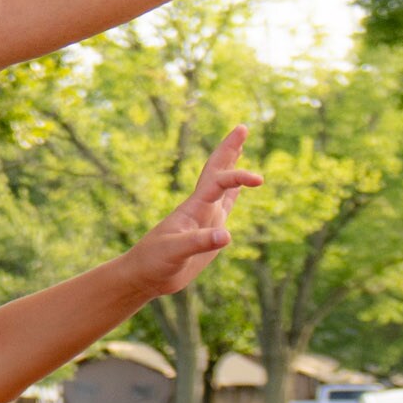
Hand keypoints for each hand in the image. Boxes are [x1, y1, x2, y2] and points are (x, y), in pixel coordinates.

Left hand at [122, 128, 262, 298]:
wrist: (145, 275)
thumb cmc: (154, 262)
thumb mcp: (175, 252)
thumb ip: (200, 242)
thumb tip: (227, 235)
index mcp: (193, 207)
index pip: (219, 182)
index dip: (238, 176)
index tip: (258, 180)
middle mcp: (201, 207)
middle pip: (216, 171)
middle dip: (229, 150)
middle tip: (242, 128)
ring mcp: (205, 218)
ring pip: (222, 186)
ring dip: (232, 166)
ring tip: (240, 146)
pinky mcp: (208, 232)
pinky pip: (224, 206)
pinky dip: (233, 193)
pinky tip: (237, 188)